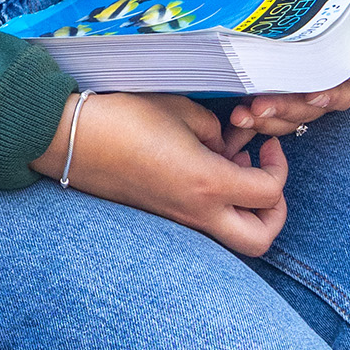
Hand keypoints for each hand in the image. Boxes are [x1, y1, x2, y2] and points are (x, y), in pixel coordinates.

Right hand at [30, 91, 288, 254]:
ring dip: (245, 209)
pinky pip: (204, 224)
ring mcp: (177, 221)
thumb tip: (224, 143)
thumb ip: (213, 127)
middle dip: (274, 213)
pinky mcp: (160, 218)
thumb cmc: (124, 118)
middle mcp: (197, 213)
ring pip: (232, 237)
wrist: (71, 139)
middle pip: (260, 240)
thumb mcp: (178, 109)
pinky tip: (201, 169)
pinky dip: (217, 205)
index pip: (269, 193)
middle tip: (264, 177)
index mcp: (208, 183)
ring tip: (230, 168)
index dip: (278, 167)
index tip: (266, 144)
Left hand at [227, 32, 349, 139]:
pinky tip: (235, 117)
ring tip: (240, 115)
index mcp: (343, 72)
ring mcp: (295, 94)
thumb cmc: (334, 6)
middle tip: (258, 107)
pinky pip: (264, 115)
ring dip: (264, 121)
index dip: (331, 97)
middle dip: (284, 111)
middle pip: (308, 110)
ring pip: (285, 119)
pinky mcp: (271, 93)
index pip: (345, 94)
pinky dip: (250, 120)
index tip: (313, 96)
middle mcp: (321, 88)